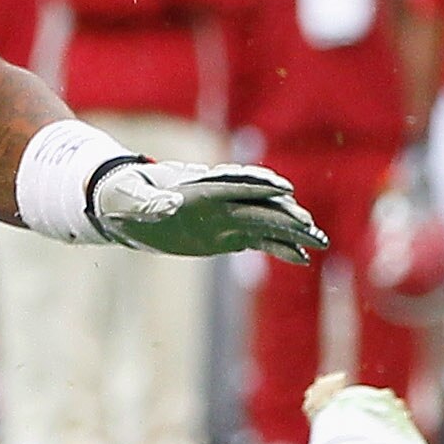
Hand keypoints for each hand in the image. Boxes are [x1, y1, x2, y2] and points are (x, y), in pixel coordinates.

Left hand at [91, 161, 326, 263]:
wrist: (124, 207)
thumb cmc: (124, 198)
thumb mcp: (129, 200)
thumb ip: (148, 203)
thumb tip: (169, 205)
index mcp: (200, 188)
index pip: (234, 184)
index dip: (258, 187)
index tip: (284, 191)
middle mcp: (221, 200)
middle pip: (260, 205)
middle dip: (287, 215)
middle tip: (312, 229)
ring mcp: (227, 217)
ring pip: (267, 222)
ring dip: (293, 231)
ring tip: (320, 243)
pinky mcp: (228, 235)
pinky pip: (260, 241)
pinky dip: (280, 248)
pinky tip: (301, 258)